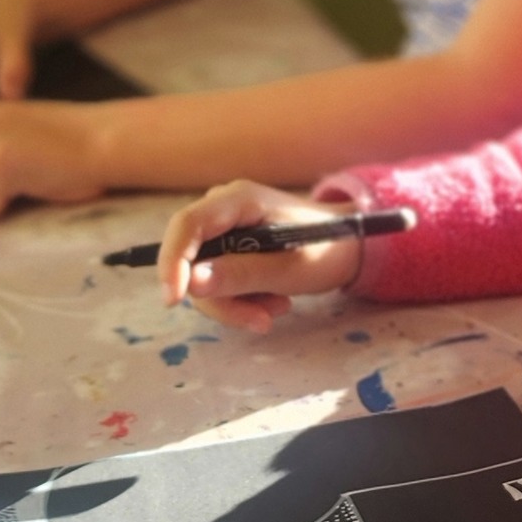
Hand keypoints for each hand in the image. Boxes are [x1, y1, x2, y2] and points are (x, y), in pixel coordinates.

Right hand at [159, 182, 360, 330]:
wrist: (348, 246)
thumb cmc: (325, 249)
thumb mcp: (288, 269)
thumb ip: (241, 275)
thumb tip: (192, 283)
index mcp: (238, 200)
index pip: (186, 225)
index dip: (173, 262)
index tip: (173, 301)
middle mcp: (223, 209)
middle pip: (192, 258)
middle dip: (222, 298)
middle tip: (261, 321)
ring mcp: (224, 228)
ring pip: (204, 277)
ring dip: (238, 303)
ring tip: (279, 306)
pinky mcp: (228, 246)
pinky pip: (218, 280)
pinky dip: (242, 298)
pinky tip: (274, 299)